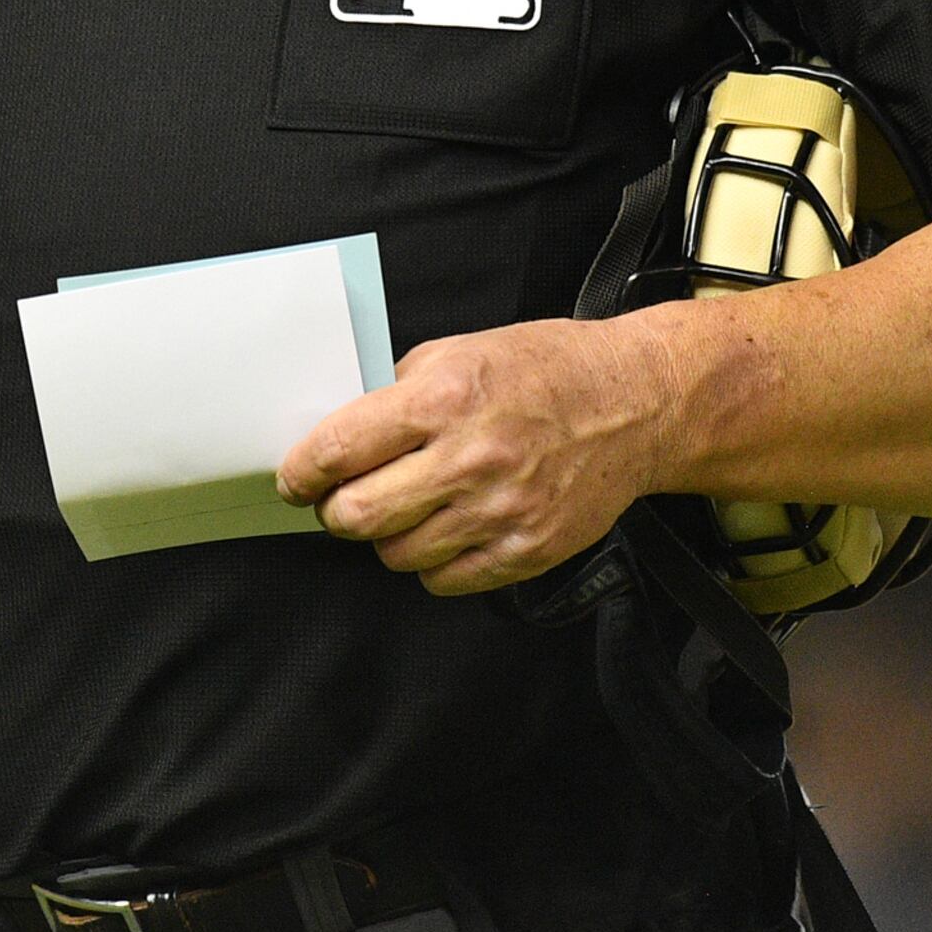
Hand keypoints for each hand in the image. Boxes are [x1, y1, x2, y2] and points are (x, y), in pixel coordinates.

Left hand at [280, 314, 683, 595]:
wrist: (637, 404)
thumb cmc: (546, 371)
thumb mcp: (462, 351)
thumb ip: (399, 392)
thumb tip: (343, 434)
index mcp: (443, 399)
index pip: (337, 450)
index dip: (300, 472)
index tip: (294, 480)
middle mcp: (468, 458)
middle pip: (355, 515)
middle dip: (335, 510)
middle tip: (342, 498)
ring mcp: (500, 511)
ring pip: (395, 554)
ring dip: (387, 536)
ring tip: (409, 507)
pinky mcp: (526, 550)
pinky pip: (444, 580)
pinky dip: (434, 561)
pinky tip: (449, 528)